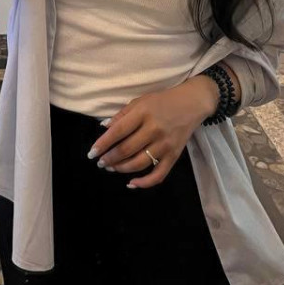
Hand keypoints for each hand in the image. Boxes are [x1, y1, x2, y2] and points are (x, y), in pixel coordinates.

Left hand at [86, 78, 219, 188]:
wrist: (191, 103)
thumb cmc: (162, 101)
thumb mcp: (140, 101)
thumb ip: (122, 115)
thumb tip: (104, 128)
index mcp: (143, 113)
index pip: (118, 131)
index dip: (103, 144)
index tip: (91, 153)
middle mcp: (154, 129)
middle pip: (127, 149)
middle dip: (110, 158)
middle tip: (100, 162)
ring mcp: (165, 144)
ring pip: (139, 163)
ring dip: (122, 169)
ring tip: (111, 168)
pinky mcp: (175, 155)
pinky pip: (159, 174)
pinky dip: (144, 182)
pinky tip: (131, 183)